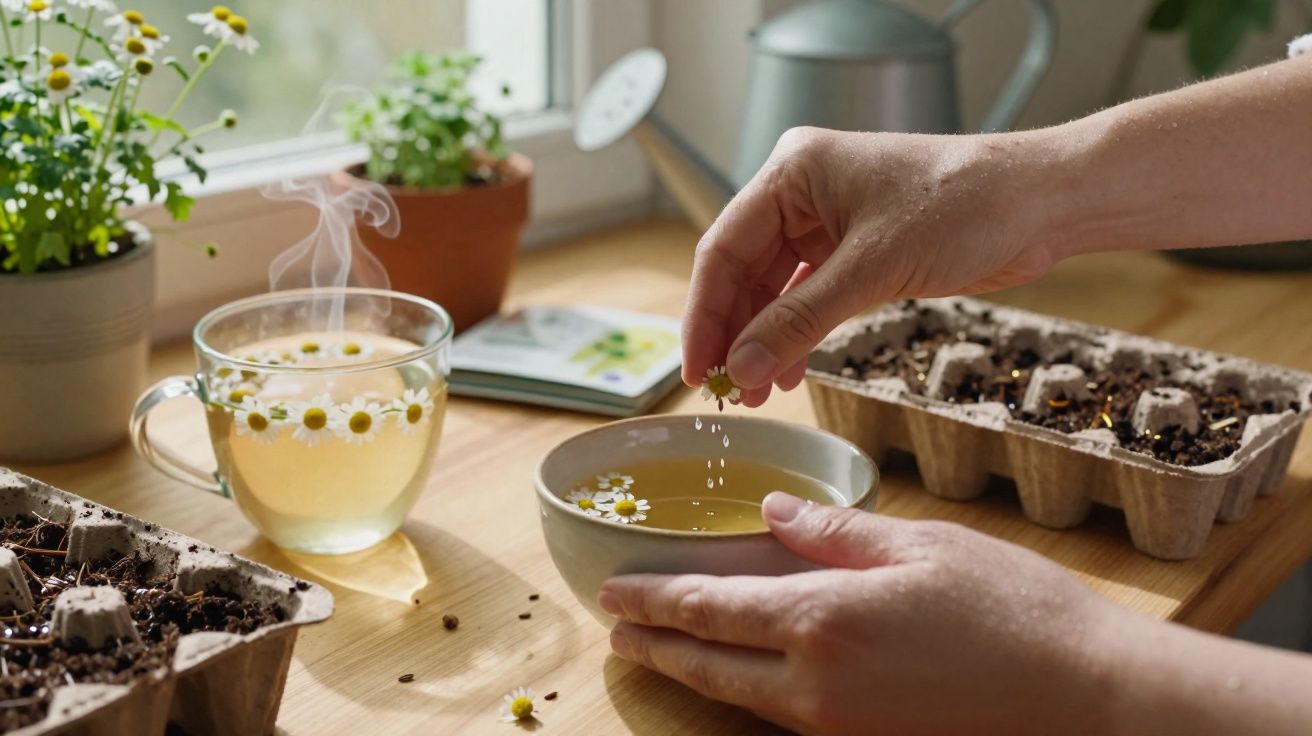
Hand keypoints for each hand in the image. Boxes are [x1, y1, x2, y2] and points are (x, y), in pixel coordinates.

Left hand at [599, 493, 1128, 735]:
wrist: (1089, 700)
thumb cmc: (1014, 610)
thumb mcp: (921, 546)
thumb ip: (834, 532)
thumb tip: (771, 515)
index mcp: (823, 620)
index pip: (709, 609)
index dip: (653, 601)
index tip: (612, 592)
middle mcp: (815, 684)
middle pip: (709, 665)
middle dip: (655, 643)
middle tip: (617, 628)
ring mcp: (839, 726)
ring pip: (740, 697)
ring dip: (693, 670)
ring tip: (661, 648)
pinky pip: (782, 717)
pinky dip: (743, 692)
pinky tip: (740, 675)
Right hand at [682, 126, 1068, 405]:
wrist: (1041, 202)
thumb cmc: (964, 206)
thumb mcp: (871, 268)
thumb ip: (799, 320)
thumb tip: (741, 367)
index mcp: (792, 171)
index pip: (722, 248)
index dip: (705, 314)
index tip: (697, 369)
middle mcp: (802, 192)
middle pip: (743, 272)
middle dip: (735, 334)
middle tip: (724, 391)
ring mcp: (829, 221)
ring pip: (774, 290)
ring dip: (764, 341)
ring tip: (757, 394)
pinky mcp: (857, 250)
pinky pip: (809, 297)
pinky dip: (798, 334)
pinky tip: (789, 372)